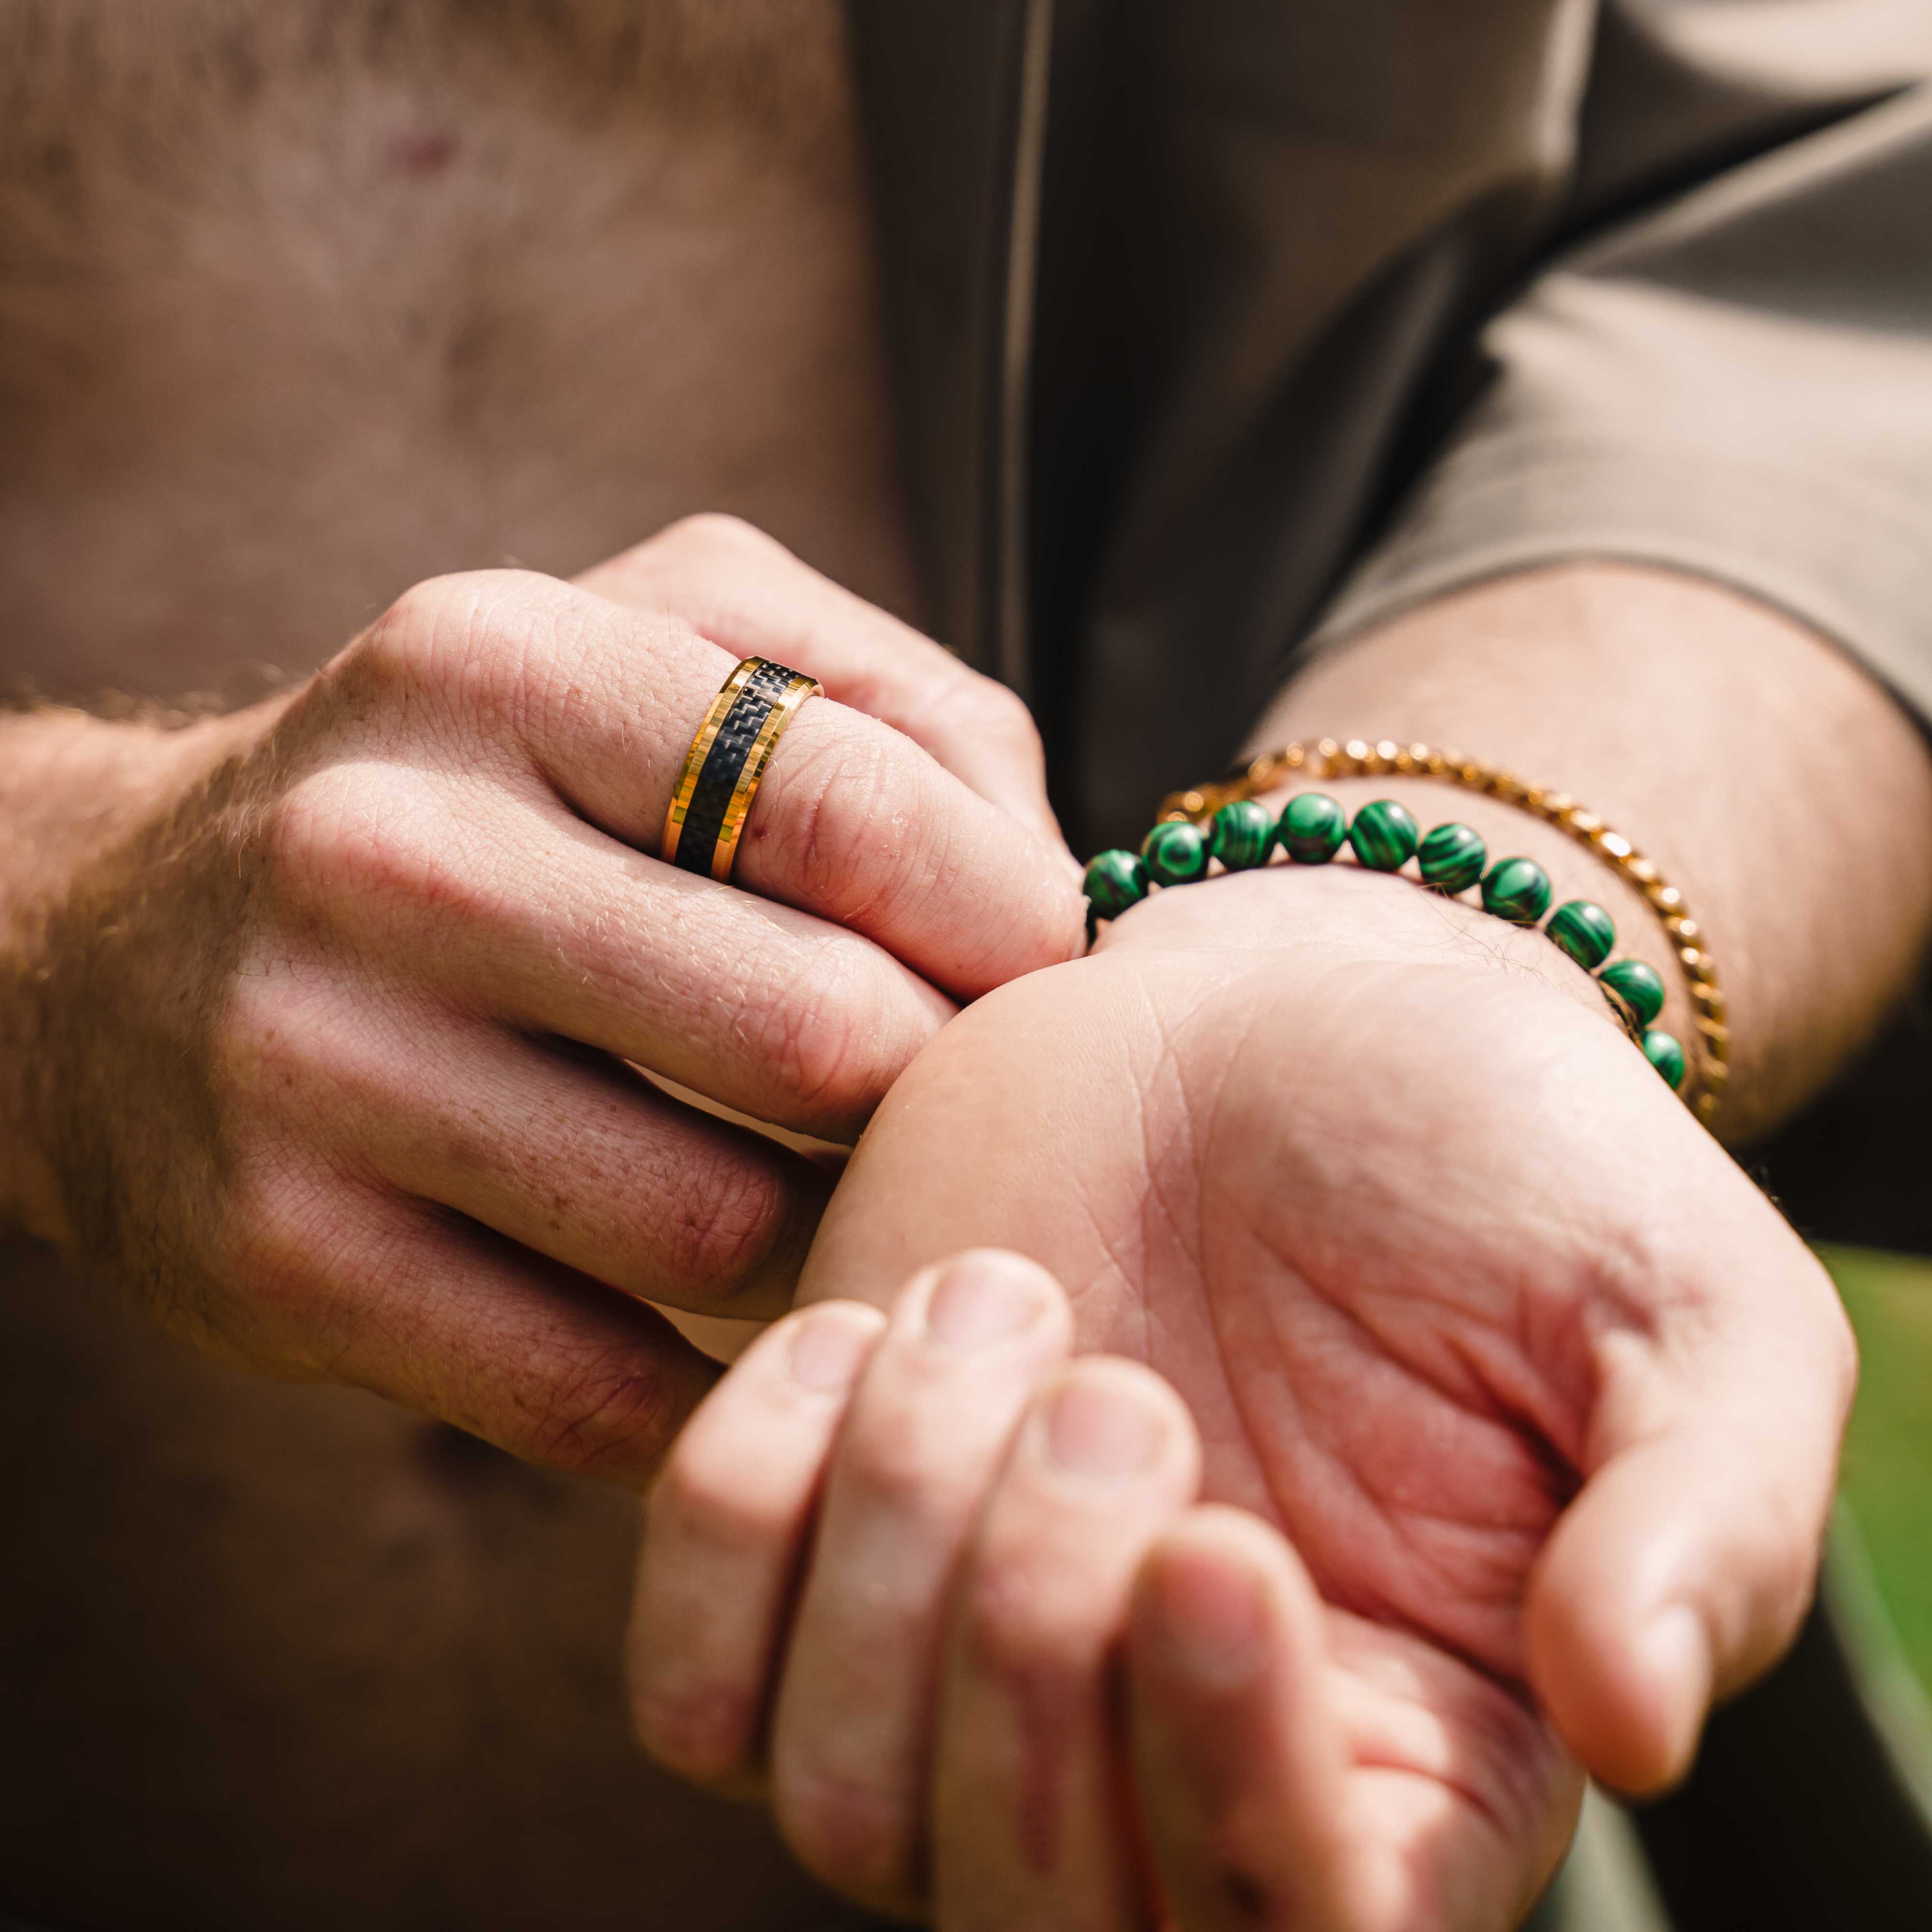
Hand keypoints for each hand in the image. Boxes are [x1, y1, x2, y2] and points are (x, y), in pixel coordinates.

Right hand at [16, 515, 1080, 1480]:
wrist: (115, 954)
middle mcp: (391, 851)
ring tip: (834, 1199)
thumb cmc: (475, 799)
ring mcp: (315, 1065)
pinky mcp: (278, 1255)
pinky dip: (708, 1386)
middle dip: (932, 1093)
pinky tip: (743, 1342)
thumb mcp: (657, 651)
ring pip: (716, 1231)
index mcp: (509, 665)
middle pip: (810, 1034)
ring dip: (829, 1242)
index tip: (1054, 977)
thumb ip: (889, 712)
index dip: (1008, 920)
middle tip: (953, 1104)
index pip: (849, 812)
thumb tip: (1055, 884)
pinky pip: (587, 1384)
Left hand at [633, 862, 1850, 1925]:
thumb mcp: (1685, 1317)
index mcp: (1408, 1757)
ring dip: (898, 1528)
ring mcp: (971, 1669)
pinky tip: (859, 1328)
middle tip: (1123, 1385)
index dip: (1231, 1793)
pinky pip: (694, 1669)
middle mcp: (1169, 1758)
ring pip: (835, 1798)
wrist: (1287, 1014)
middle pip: (1023, 1912)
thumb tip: (1633, 1728)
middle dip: (1040, 1636)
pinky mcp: (822, 1552)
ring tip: (1009, 1301)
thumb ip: (1696, 1529)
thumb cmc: (1504, 1161)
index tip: (1222, 1552)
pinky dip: (739, 1505)